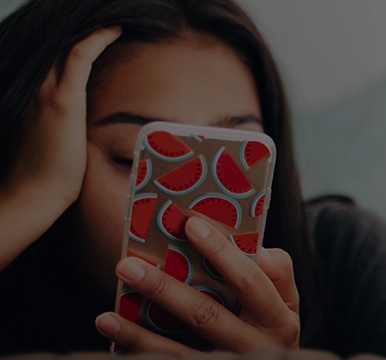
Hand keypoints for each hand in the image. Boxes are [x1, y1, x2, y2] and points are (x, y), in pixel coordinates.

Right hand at [0, 27, 119, 269]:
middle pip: (58, 45)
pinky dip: (97, 38)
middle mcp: (36, 88)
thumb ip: (66, 123)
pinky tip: (114, 29)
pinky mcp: (62, 100)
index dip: (73, 40)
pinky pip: (80, 56)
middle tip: (107, 17)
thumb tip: (84, 124)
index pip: (54, 57)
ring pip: (67, 45)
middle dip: (81, 29)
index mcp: (34, 96)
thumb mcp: (57, 139)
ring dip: (92, 30)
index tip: (96, 31)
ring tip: (114, 20)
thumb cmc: (49, 174)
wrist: (36, 193)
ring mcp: (46, 92)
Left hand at [96, 217, 299, 353]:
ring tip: (106, 317)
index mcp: (280, 321)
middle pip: (206, 316)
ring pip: (180, 352)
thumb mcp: (288, 299)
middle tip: (127, 265)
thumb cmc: (272, 324)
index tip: (190, 224)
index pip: (250, 281)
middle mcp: (256, 348)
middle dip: (164, 290)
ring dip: (139, 335)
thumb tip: (255, 248)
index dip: (222, 252)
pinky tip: (115, 334)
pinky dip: (139, 351)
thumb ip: (278, 270)